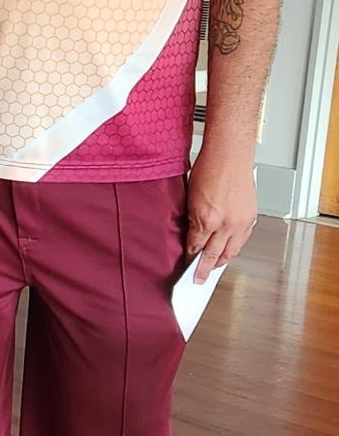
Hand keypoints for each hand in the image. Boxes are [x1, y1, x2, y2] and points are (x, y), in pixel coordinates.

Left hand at [185, 143, 256, 280]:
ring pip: (231, 251)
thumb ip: (192, 217)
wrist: (230, 155)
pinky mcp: (250, 217)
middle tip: (198, 280)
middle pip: (213, 255)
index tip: (186, 264)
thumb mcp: (190, 196)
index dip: (190, 257)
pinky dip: (235, 248)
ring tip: (214, 269)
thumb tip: (191, 232)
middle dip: (204, 269)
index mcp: (206, 219)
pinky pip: (243, 240)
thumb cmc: (208, 168)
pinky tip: (230, 251)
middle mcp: (225, 224)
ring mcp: (240, 222)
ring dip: (221, 262)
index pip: (195, 246)